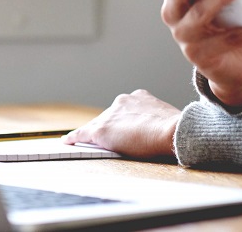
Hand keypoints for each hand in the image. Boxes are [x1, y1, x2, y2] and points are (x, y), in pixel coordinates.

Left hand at [62, 89, 179, 157]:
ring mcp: (111, 115)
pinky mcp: (101, 130)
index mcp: (139, 96)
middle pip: (109, 117)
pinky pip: (82, 134)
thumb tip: (160, 129)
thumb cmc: (174, 129)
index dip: (124, 122)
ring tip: (91, 145)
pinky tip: (68, 141)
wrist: (172, 131)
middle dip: (111, 129)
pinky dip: (74, 138)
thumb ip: (156, 121)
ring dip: (95, 136)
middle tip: (116, 143)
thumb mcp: (165, 118)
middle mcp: (122, 101)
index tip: (126, 130)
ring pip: (97, 126)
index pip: (124, 110)